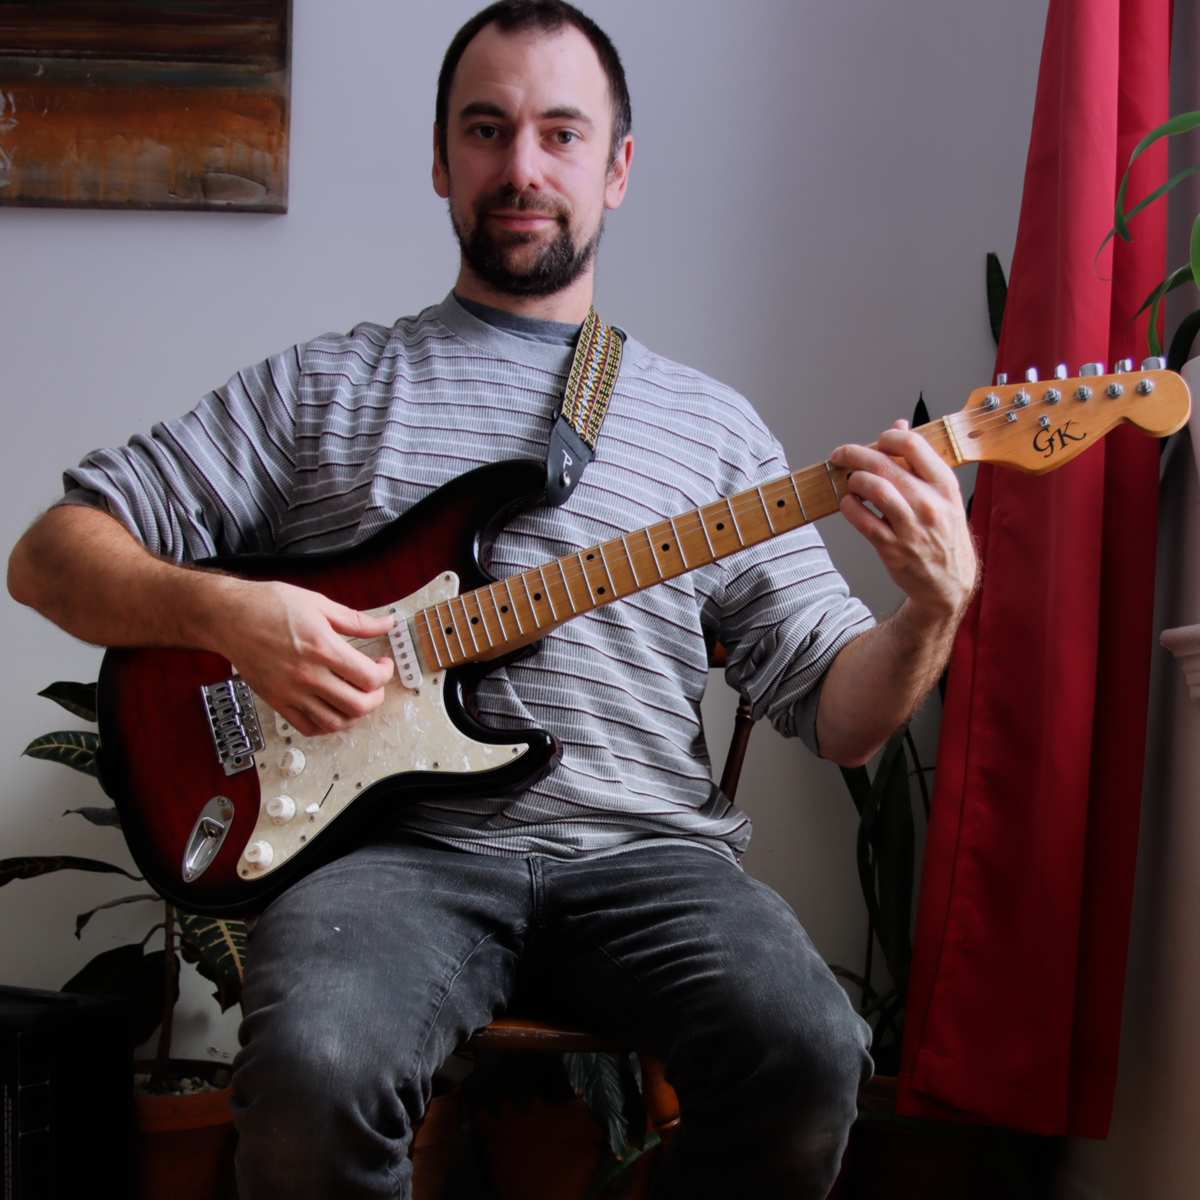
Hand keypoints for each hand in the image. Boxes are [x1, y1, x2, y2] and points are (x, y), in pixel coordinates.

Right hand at [200, 577, 395, 736]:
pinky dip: (327, 725)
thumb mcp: (319, 604)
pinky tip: (333, 709)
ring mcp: (292, 693)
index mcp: (323, 648)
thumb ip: (357, 620)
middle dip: (376, 696)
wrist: (228, 617)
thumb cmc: (268, 606)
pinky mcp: (278, 702)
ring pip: (336, 722)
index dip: (386, 673)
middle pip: (359, 705)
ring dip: (355, 714)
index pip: (369, 677)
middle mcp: (309, 675)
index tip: (382, 664)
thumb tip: (386, 623)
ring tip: (357, 697)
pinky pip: (309, 727)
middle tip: (374, 683)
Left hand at [830, 420, 976, 625]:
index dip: (887, 437)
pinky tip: (848, 503)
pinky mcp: (892, 548)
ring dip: (853, 480)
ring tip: (850, 482)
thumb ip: (919, 460)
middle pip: (885, 464)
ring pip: (873, 489)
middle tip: (840, 454)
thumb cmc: (944, 534)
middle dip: (855, 454)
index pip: (913, 444)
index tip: (876, 442)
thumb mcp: (943, 495)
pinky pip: (862, 519)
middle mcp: (930, 504)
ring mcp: (911, 527)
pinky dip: (849, 506)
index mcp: (945, 485)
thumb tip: (898, 425)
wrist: (950, 583)